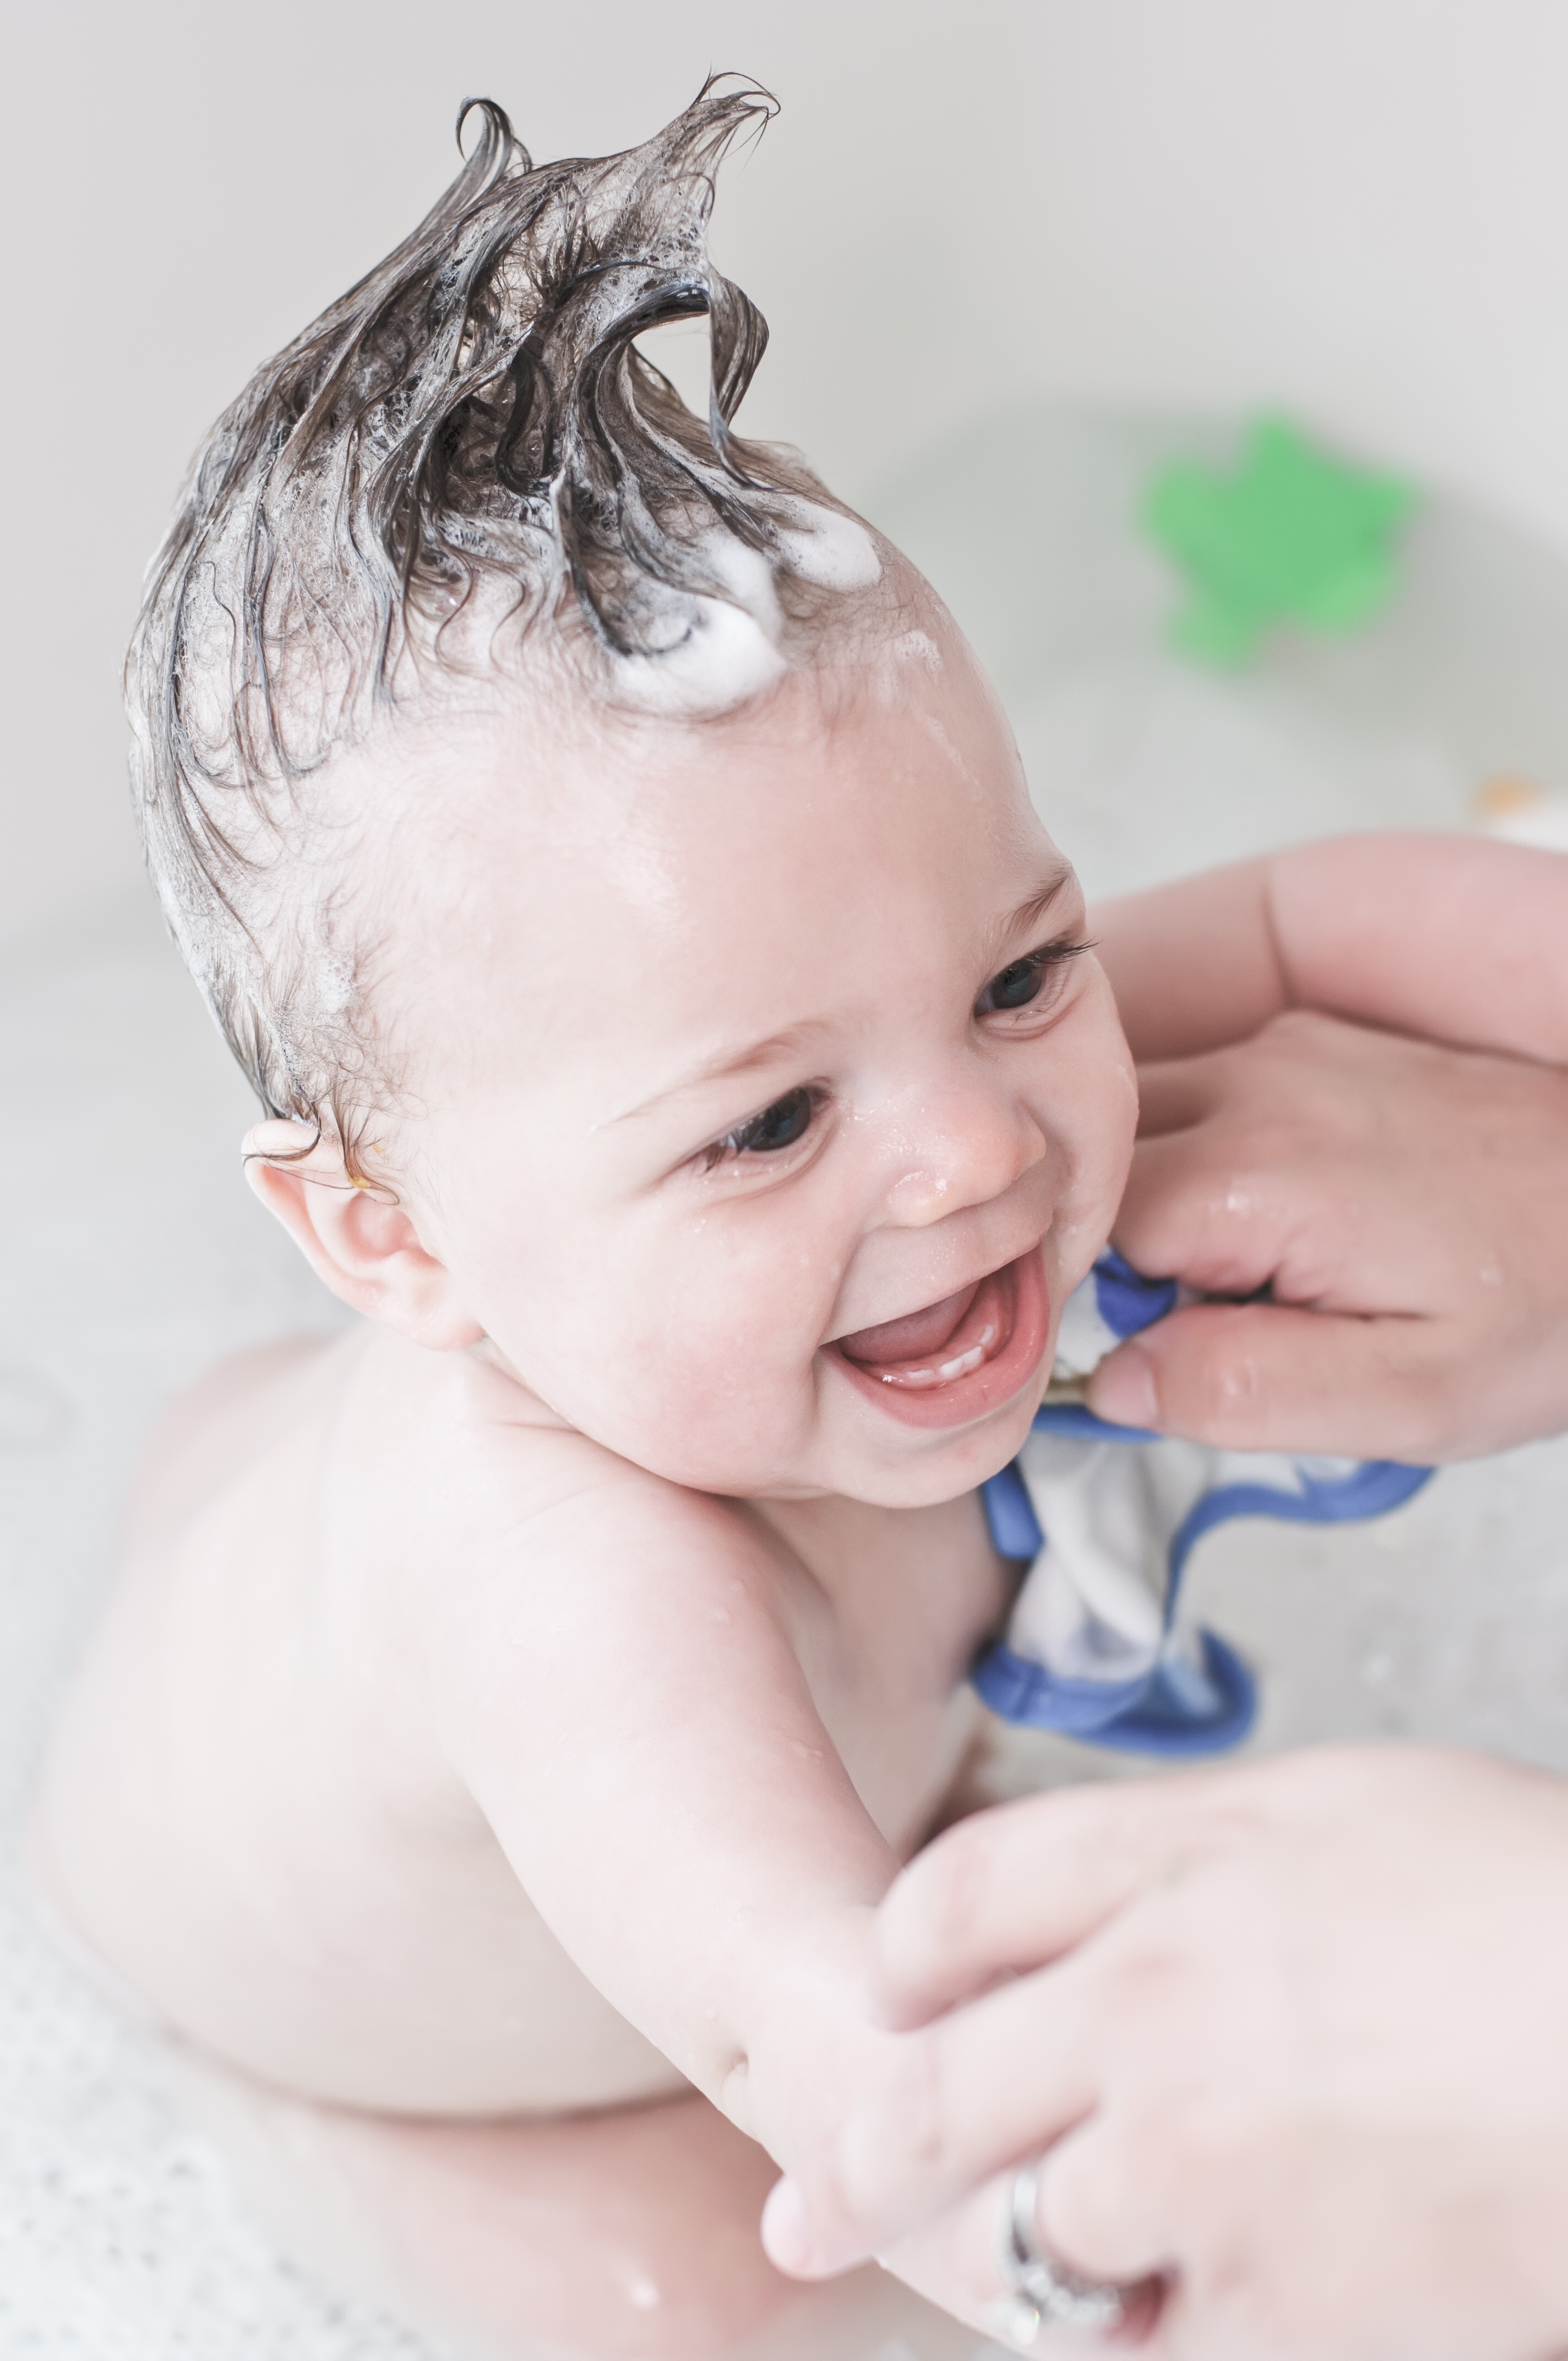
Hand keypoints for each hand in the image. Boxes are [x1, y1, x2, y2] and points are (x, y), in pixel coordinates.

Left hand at [762, 1747, 1567, 2360]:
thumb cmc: (1534, 1911)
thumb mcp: (1354, 1806)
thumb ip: (1200, 1845)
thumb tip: (1108, 1896)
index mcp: (1175, 1869)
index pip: (959, 1895)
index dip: (907, 1953)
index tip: (893, 1994)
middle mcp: (1150, 2009)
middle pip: (939, 2091)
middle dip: (857, 2166)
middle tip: (805, 2216)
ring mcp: (1194, 2169)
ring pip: (1036, 2243)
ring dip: (1044, 2266)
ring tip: (1086, 2272)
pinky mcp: (1272, 2312)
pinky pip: (1155, 2350)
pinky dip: (1164, 2341)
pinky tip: (1199, 2316)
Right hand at [1085, 1010, 1567, 1459]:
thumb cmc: (1556, 1300)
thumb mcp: (1409, 1397)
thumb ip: (1244, 1392)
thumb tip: (1117, 1384)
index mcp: (1258, 1176)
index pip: (1078, 1231)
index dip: (1087, 1303)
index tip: (1142, 1352)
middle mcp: (1258, 1086)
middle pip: (1091, 1158)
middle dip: (1100, 1242)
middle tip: (1184, 1320)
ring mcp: (1285, 1052)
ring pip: (1133, 1116)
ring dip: (1140, 1195)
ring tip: (1228, 1275)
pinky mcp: (1312, 1045)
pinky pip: (1195, 1092)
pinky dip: (1188, 1155)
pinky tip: (1260, 1223)